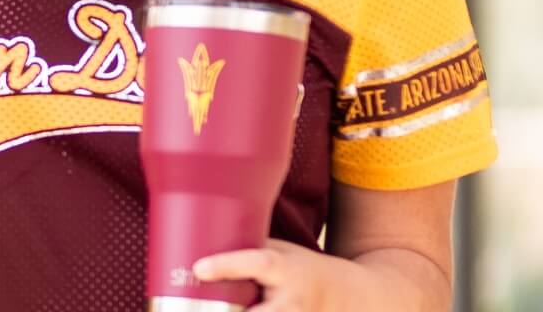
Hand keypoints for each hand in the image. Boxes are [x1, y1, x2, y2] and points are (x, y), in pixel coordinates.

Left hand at [189, 241, 424, 311]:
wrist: (351, 297)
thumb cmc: (302, 269)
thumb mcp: (281, 251)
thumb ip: (246, 248)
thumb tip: (199, 239)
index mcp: (287, 270)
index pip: (259, 264)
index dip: (228, 266)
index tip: (199, 268)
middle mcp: (292, 302)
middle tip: (191, 309)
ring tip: (196, 311)